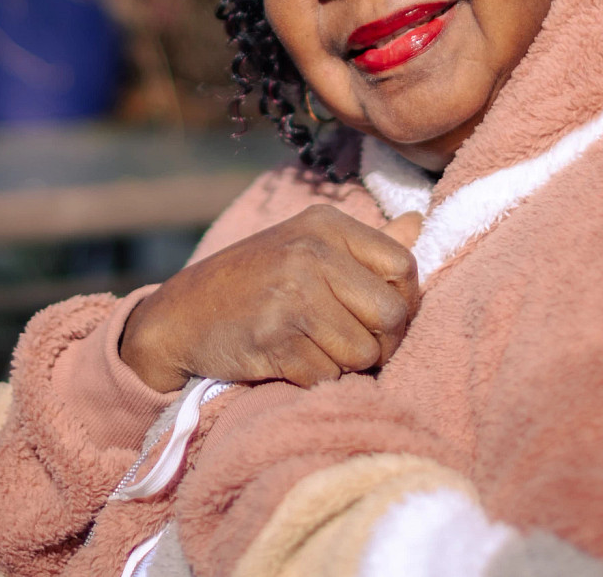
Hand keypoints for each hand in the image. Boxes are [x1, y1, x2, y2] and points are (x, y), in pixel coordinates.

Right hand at [120, 206, 423, 392]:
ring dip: (345, 366)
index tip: (378, 318)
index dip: (403, 302)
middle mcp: (311, 253)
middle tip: (352, 346)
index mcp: (326, 225)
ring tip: (315, 350)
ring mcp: (291, 295)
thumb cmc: (256, 281)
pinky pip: (327, 377)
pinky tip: (291, 362)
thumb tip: (419, 223)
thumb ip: (366, 242)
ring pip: (363, 353)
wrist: (183, 315)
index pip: (404, 267)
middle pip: (391, 316)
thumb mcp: (307, 244)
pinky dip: (315, 380)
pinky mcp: (274, 338)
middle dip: (380, 343)